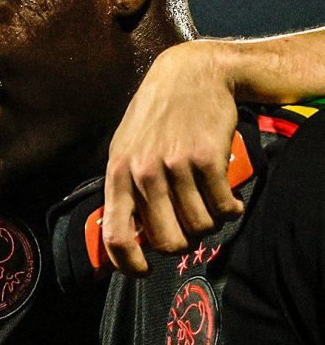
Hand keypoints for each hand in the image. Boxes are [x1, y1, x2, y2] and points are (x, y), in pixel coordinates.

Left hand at [104, 40, 243, 275]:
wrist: (191, 73)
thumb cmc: (156, 116)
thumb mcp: (126, 148)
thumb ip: (124, 188)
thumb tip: (125, 234)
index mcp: (117, 174)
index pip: (115, 235)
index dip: (129, 263)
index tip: (144, 271)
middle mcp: (143, 172)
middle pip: (166, 240)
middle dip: (182, 243)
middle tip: (189, 230)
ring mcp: (174, 165)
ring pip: (199, 226)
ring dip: (209, 224)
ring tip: (208, 206)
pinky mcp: (207, 158)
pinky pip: (222, 207)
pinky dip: (230, 210)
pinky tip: (228, 200)